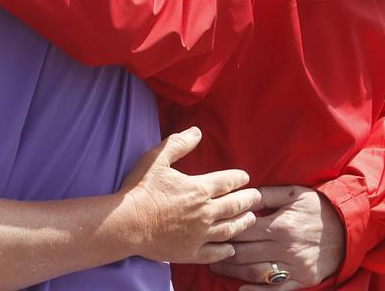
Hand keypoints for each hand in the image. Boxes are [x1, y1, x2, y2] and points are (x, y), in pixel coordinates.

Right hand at [119, 127, 261, 263]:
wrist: (127, 222)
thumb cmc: (139, 189)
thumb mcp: (155, 160)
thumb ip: (178, 144)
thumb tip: (197, 132)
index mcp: (198, 189)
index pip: (228, 182)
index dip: (239, 178)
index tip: (245, 178)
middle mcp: (205, 212)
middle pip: (235, 206)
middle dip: (249, 200)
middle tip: (257, 197)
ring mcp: (200, 234)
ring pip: (230, 229)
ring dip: (243, 223)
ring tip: (250, 219)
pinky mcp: (192, 252)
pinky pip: (215, 253)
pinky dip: (226, 250)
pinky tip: (230, 248)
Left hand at [210, 185, 344, 290]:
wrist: (350, 227)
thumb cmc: (318, 207)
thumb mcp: (293, 193)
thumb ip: (265, 194)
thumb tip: (241, 194)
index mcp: (280, 226)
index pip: (241, 231)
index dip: (222, 232)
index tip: (207, 231)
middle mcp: (285, 248)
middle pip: (243, 253)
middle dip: (221, 253)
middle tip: (205, 252)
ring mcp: (295, 266)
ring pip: (255, 272)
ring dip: (232, 272)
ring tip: (215, 267)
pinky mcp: (304, 279)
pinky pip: (278, 289)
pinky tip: (241, 289)